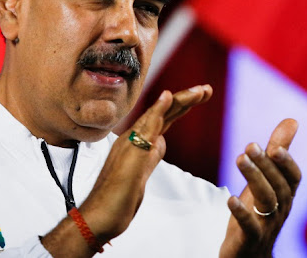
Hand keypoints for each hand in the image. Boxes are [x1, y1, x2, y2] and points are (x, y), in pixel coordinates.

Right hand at [42, 84, 211, 256]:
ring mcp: (131, 143)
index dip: (181, 106)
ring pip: (158, 114)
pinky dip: (158, 110)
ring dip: (180, 100)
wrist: (98, 215)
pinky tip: (167, 96)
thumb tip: (161, 141)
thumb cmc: (117, 197)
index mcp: (138, 141)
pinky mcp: (131, 152)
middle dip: (186, 99)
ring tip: (200, 91)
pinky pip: (146, 126)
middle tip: (207, 90)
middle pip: (163, 112)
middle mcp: (133, 137)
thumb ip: (150, 155)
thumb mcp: (142, 174)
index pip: (164, 118)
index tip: (200, 96)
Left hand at [220, 119, 300, 257]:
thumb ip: (278, 151)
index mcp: (286, 194)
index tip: (275, 146)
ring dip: (254, 179)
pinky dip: (242, 212)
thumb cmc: (259, 212)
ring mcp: (267, 225)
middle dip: (265, 165)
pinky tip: (230, 199)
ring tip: (240, 158)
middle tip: (249, 145)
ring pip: (266, 201)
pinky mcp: (250, 239)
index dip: (287, 162)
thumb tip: (292, 120)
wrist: (250, 255)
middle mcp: (281, 209)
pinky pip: (249, 227)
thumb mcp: (268, 180)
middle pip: (278, 186)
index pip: (293, 177)